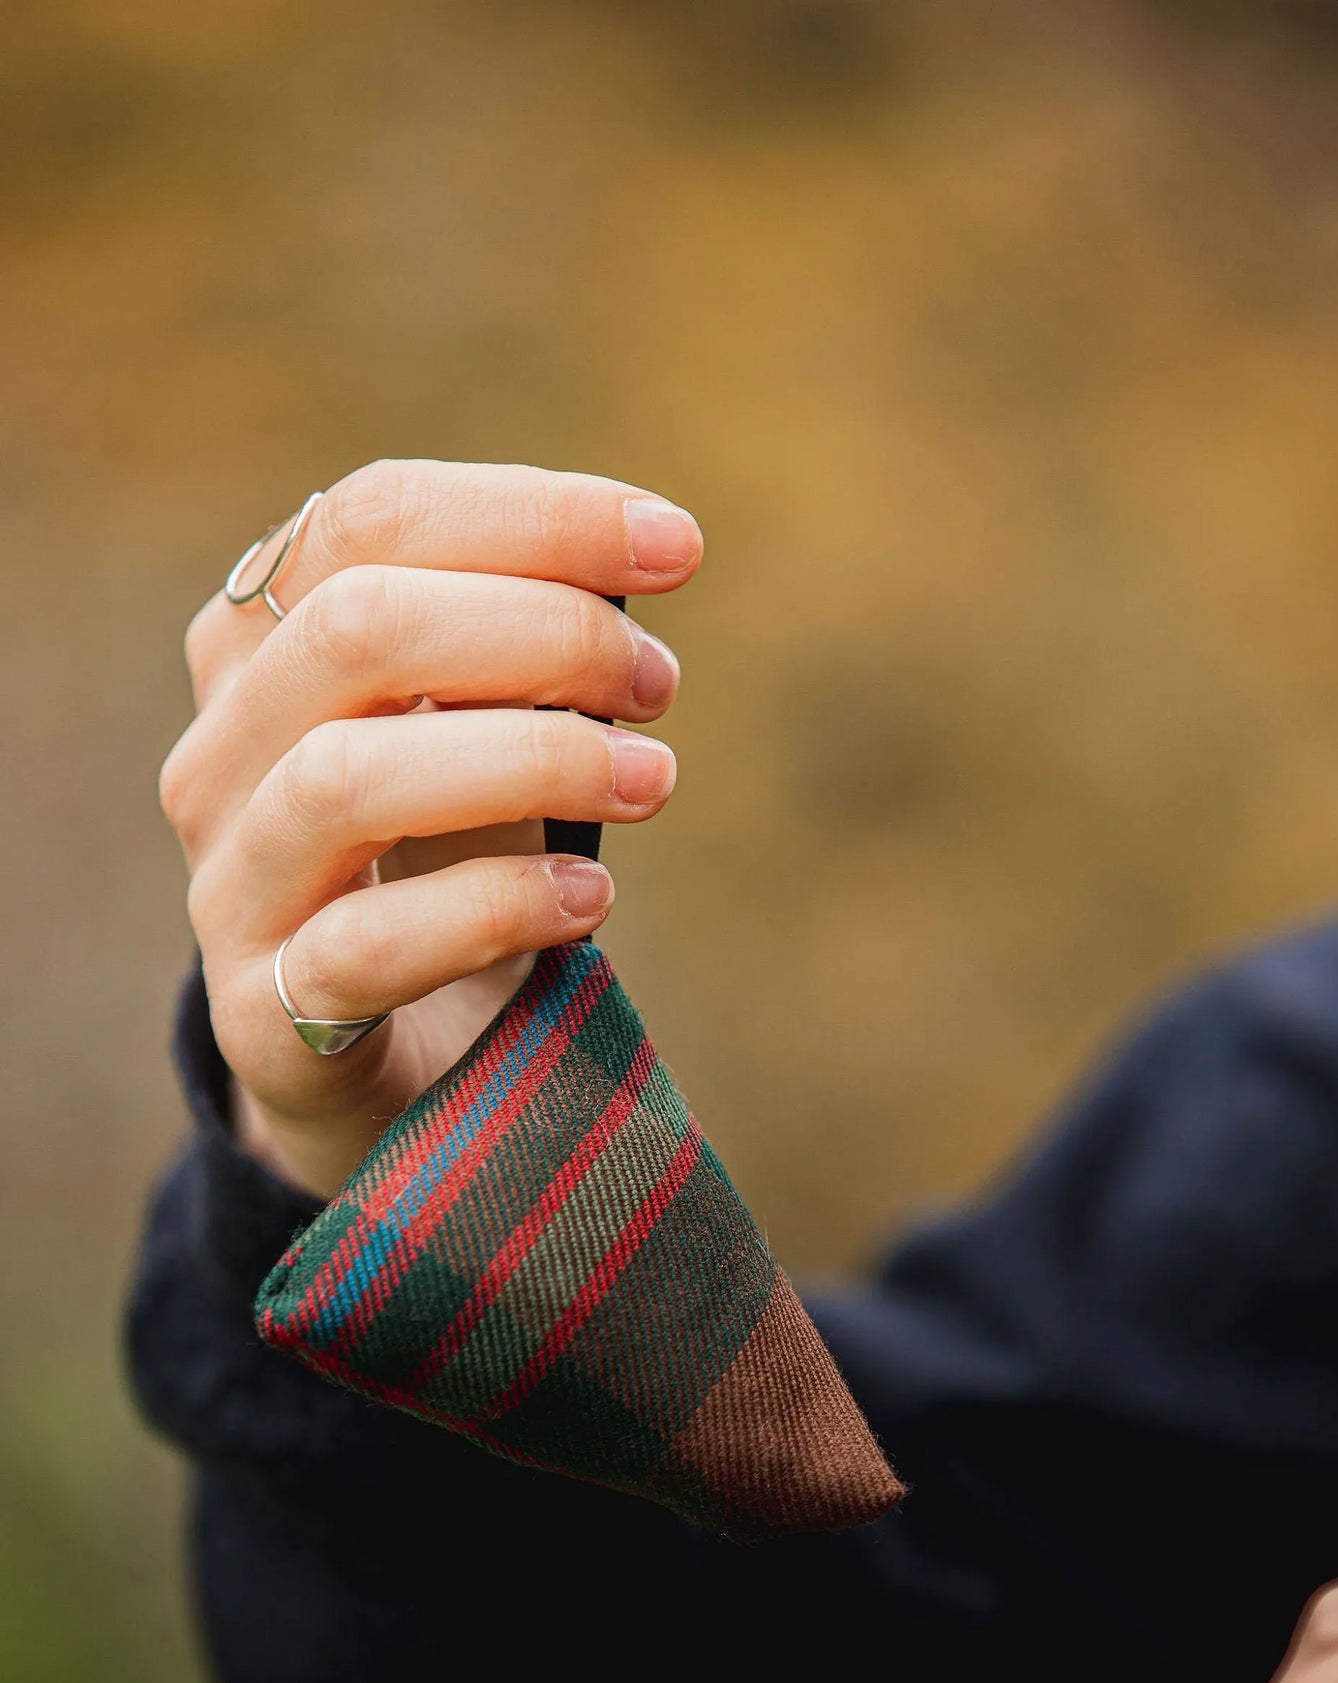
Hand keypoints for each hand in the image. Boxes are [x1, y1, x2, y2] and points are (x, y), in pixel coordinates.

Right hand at [162, 459, 701, 1197]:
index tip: (673, 545)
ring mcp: (231, 887)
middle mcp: (221, 756)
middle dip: (542, 632)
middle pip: (355, 628)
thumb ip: (524, 650)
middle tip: (659, 684)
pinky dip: (497, 906)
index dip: (532, 516)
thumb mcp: (479, 738)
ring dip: (530, 760)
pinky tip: (589, 897)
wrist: (383, 1070)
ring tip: (651, 780)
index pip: (370, 519)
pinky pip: (368, 947)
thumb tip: (642, 554)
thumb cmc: (444, 871)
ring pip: (346, 780)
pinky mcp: (264, 1015)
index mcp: (261, 650)